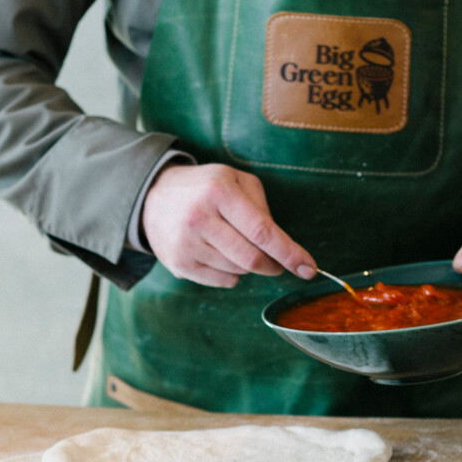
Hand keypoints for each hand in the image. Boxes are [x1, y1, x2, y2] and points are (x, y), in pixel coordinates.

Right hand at [141, 163, 316, 287]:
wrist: (152, 197)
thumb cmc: (205, 188)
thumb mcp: (235, 180)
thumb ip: (262, 208)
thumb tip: (281, 247)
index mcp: (219, 192)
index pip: (262, 230)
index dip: (289, 252)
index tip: (309, 268)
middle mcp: (200, 218)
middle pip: (252, 258)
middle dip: (273, 265)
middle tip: (277, 263)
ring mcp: (186, 243)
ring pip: (239, 271)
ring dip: (247, 265)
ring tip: (231, 243)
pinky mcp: (179, 263)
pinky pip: (222, 281)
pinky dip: (231, 274)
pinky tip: (217, 253)